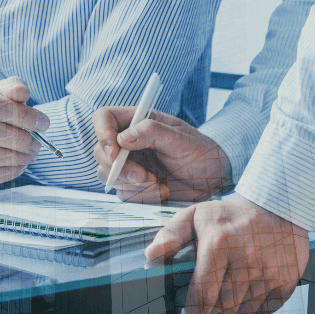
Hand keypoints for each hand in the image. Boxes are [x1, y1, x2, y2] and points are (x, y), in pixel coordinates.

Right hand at [0, 76, 47, 190]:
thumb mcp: (2, 94)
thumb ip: (13, 89)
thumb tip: (22, 92)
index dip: (23, 115)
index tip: (44, 123)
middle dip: (21, 139)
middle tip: (38, 143)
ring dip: (18, 157)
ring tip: (32, 154)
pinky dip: (10, 172)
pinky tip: (20, 165)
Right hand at [93, 108, 231, 202]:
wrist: (214, 179)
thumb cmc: (201, 152)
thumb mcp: (181, 138)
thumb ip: (152, 132)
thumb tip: (122, 138)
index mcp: (136, 122)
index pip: (103, 118)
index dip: (102, 132)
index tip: (114, 152)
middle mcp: (127, 142)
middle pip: (100, 151)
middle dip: (118, 167)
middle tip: (143, 177)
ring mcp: (128, 165)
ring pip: (107, 174)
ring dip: (131, 184)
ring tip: (159, 184)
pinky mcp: (132, 186)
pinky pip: (122, 193)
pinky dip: (140, 195)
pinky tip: (161, 191)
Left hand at [145, 195, 309, 313]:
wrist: (276, 205)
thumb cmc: (229, 214)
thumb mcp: (195, 215)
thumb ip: (170, 235)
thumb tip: (152, 255)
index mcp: (219, 242)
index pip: (203, 292)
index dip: (193, 311)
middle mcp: (246, 258)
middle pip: (224, 308)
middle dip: (212, 312)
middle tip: (207, 306)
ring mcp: (270, 270)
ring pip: (244, 311)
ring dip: (232, 311)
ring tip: (226, 297)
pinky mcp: (288, 278)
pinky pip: (266, 308)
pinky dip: (254, 307)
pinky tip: (246, 293)